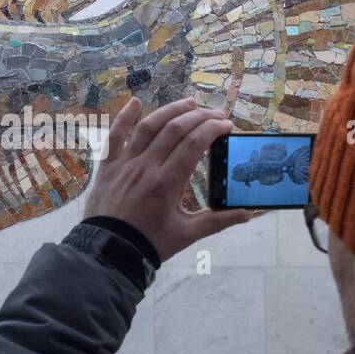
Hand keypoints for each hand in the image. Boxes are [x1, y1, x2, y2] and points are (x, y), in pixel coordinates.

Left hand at [85, 96, 250, 260]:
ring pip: (148, 126)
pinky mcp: (108, 166)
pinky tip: (135, 102)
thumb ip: (216, 222)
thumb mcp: (186, 234)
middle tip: (216, 115)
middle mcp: (146, 167)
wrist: (109, 251)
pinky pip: (114, 136)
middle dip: (199, 116)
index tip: (227, 126)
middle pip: (175, 129)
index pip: (194, 143)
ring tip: (190, 103)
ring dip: (171, 110)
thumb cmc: (148, 243)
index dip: (213, 129)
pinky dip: (124, 117)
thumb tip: (246, 214)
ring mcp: (125, 164)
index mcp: (167, 183)